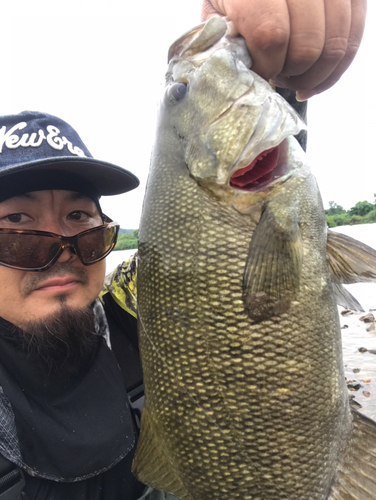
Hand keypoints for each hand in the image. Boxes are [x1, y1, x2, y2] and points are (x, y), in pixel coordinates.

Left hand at [201, 0, 366, 99]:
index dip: (267, 67)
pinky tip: (315, 80)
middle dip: (292, 74)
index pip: (272, 35)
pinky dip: (336, 68)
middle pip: (307, 46)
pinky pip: (354, 38)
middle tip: (278, 77)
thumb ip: (224, 41)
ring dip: (314, 76)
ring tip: (293, 77)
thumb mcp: (217, 13)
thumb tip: (243, 77)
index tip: (260, 75)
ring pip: (334, 46)